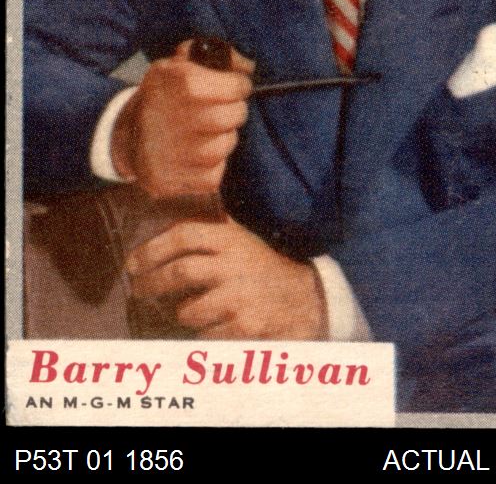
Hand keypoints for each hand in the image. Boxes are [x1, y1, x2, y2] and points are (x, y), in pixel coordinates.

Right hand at [111, 39, 254, 197]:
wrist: (126, 137)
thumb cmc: (163, 97)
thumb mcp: (179, 65)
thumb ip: (216, 57)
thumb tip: (248, 65)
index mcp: (176, 81)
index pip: (233, 87)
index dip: (239, 86)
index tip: (237, 87)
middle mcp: (171, 115)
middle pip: (232, 116)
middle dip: (235, 112)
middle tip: (226, 110)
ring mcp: (168, 152)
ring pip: (224, 147)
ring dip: (224, 139)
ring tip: (208, 132)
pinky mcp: (167, 181)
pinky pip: (213, 176)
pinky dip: (212, 166)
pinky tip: (197, 156)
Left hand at [126, 217, 326, 339]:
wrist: (305, 299)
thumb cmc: (263, 269)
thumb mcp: (241, 240)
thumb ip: (211, 230)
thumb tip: (164, 216)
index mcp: (230, 239)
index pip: (184, 235)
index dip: (152, 249)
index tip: (132, 263)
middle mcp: (234, 264)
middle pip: (180, 271)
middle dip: (152, 283)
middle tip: (138, 290)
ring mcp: (239, 296)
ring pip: (189, 311)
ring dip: (182, 314)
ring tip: (185, 312)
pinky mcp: (245, 326)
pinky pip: (205, 336)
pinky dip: (201, 335)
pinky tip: (210, 329)